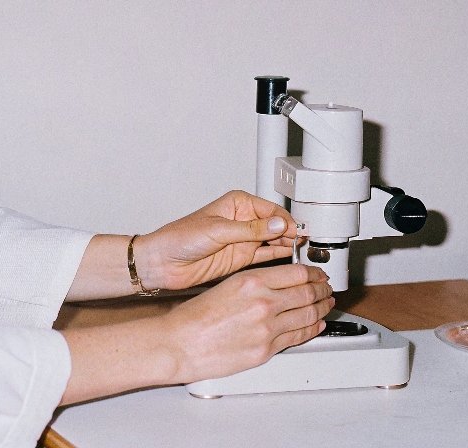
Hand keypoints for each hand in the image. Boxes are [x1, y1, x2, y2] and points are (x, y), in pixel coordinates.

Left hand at [135, 190, 296, 289]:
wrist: (162, 262)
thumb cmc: (180, 238)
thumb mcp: (218, 231)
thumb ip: (251, 229)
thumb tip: (278, 224)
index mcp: (237, 204)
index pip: (271, 211)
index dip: (286, 220)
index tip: (297, 231)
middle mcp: (242, 221)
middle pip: (276, 224)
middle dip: (291, 232)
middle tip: (305, 242)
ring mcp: (243, 240)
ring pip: (273, 240)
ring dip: (287, 244)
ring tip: (302, 251)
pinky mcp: (240, 258)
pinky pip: (265, 255)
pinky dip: (278, 256)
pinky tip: (290, 259)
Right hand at [164, 263, 333, 382]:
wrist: (179, 344)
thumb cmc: (195, 317)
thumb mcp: (227, 285)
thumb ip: (256, 282)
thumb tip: (281, 282)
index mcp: (252, 281)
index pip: (297, 273)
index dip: (314, 273)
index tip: (318, 274)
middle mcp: (263, 303)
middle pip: (307, 293)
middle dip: (322, 290)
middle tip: (327, 289)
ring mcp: (267, 328)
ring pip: (307, 315)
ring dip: (321, 309)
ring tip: (326, 305)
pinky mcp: (265, 350)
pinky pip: (297, 337)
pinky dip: (311, 329)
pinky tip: (316, 325)